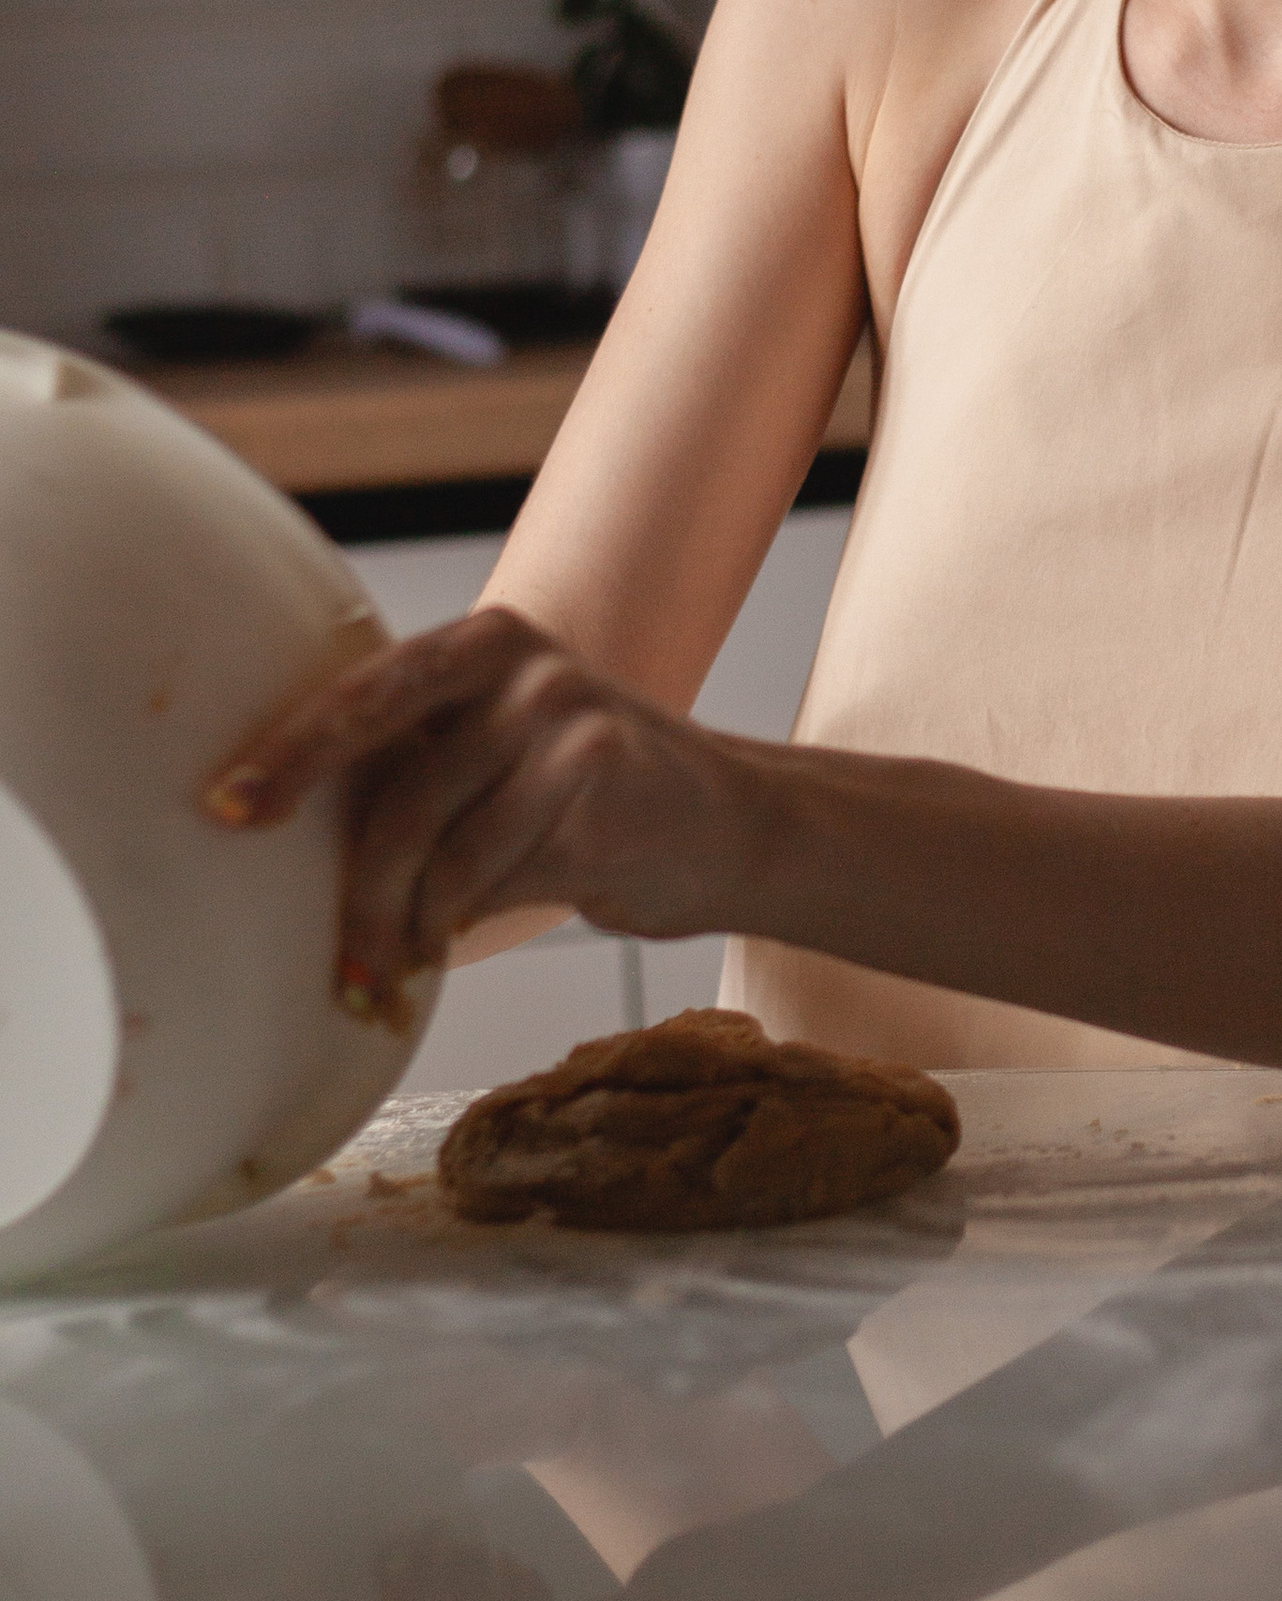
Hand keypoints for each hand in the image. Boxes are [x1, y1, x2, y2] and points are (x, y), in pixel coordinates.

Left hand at [198, 607, 759, 1006]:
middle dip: (358, 891)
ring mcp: (570, 727)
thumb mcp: (504, 743)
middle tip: (337, 956)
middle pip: (400, 797)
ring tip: (402, 959)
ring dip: (413, 927)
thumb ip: (423, 755)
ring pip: (447, 856)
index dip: (290, 754)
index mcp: (485, 640)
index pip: (364, 696)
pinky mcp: (604, 796)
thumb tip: (284, 825)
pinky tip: (463, 938)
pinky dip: (469, 926)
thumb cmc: (592, 795)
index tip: (227, 807)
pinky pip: (500, 884)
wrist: (736, 824)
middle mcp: (527, 669)